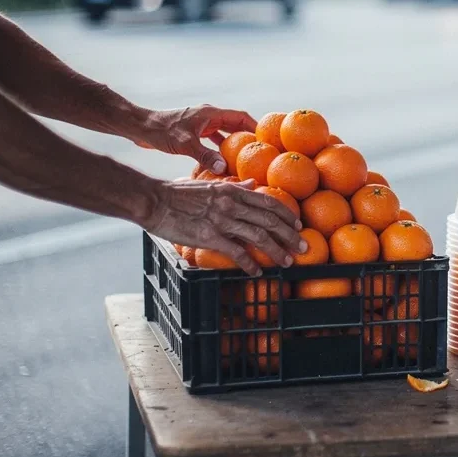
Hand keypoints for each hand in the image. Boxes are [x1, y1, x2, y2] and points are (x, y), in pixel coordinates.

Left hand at [136, 105, 256, 174]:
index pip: (240, 117)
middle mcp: (208, 117)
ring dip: (233, 144)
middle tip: (258, 152)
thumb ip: (206, 156)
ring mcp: (201, 124)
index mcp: (211, 113)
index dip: (254, 127)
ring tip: (243, 159)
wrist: (140, 127)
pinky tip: (221, 162)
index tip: (266, 140)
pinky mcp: (193, 132)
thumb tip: (224, 169)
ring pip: (223, 133)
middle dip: (247, 137)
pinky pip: (212, 139)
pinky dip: (219, 149)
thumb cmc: (161, 131)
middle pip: (234, 124)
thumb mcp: (185, 144)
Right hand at [143, 179, 305, 274]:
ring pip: (259, 236)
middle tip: (303, 247)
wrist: (154, 201)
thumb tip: (251, 184)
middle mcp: (231, 204)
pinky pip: (237, 252)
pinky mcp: (210, 237)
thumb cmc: (178, 194)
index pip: (268, 202)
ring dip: (277, 251)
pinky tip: (257, 272)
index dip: (286, 215)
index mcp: (232, 191)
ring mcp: (222, 220)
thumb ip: (233, 186)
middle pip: (270, 220)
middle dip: (290, 235)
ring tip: (287, 261)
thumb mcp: (209, 184)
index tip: (297, 226)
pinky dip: (250, 264)